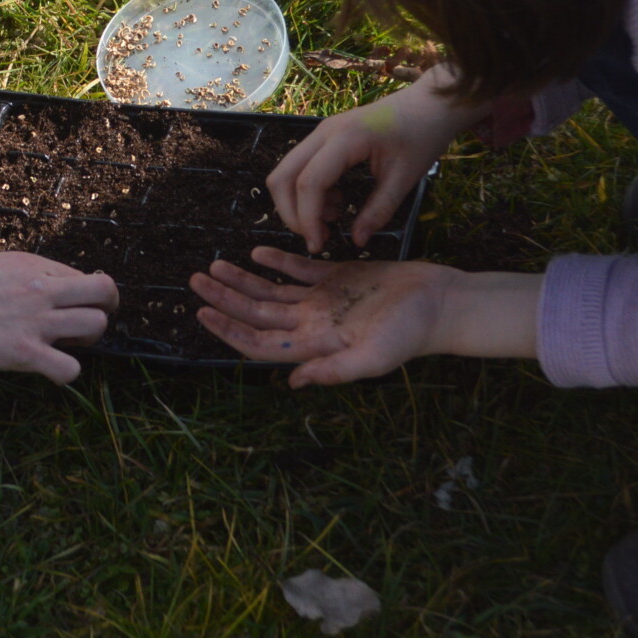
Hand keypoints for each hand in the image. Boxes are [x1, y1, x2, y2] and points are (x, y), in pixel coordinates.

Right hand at [0, 252, 118, 383]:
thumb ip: (26, 274)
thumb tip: (45, 286)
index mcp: (34, 266)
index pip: (84, 277)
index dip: (86, 295)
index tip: (73, 307)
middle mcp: (41, 290)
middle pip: (104, 293)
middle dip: (106, 309)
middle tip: (88, 324)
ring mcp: (35, 321)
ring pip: (95, 327)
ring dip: (88, 341)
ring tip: (67, 347)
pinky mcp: (24, 352)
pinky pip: (69, 368)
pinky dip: (66, 373)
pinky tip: (51, 370)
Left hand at [191, 248, 460, 386]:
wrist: (443, 303)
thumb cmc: (412, 333)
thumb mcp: (374, 357)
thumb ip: (333, 370)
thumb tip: (292, 384)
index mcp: (315, 343)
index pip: (260, 341)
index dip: (229, 331)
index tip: (201, 314)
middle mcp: (314, 324)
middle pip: (258, 313)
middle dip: (224, 300)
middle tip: (195, 281)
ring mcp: (325, 301)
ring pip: (273, 290)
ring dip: (243, 280)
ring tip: (214, 266)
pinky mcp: (340, 278)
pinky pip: (300, 270)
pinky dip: (278, 262)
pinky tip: (256, 253)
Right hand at [271, 63, 489, 251]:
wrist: (429, 104)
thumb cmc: (422, 136)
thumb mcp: (405, 179)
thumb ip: (379, 211)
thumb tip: (357, 241)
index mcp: (346, 139)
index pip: (309, 183)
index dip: (307, 218)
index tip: (318, 246)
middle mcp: (323, 132)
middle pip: (282, 176)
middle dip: (290, 213)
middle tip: (317, 237)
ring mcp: (320, 132)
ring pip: (286, 172)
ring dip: (297, 202)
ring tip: (332, 220)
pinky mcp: (324, 137)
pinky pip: (300, 167)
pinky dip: (307, 191)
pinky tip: (335, 203)